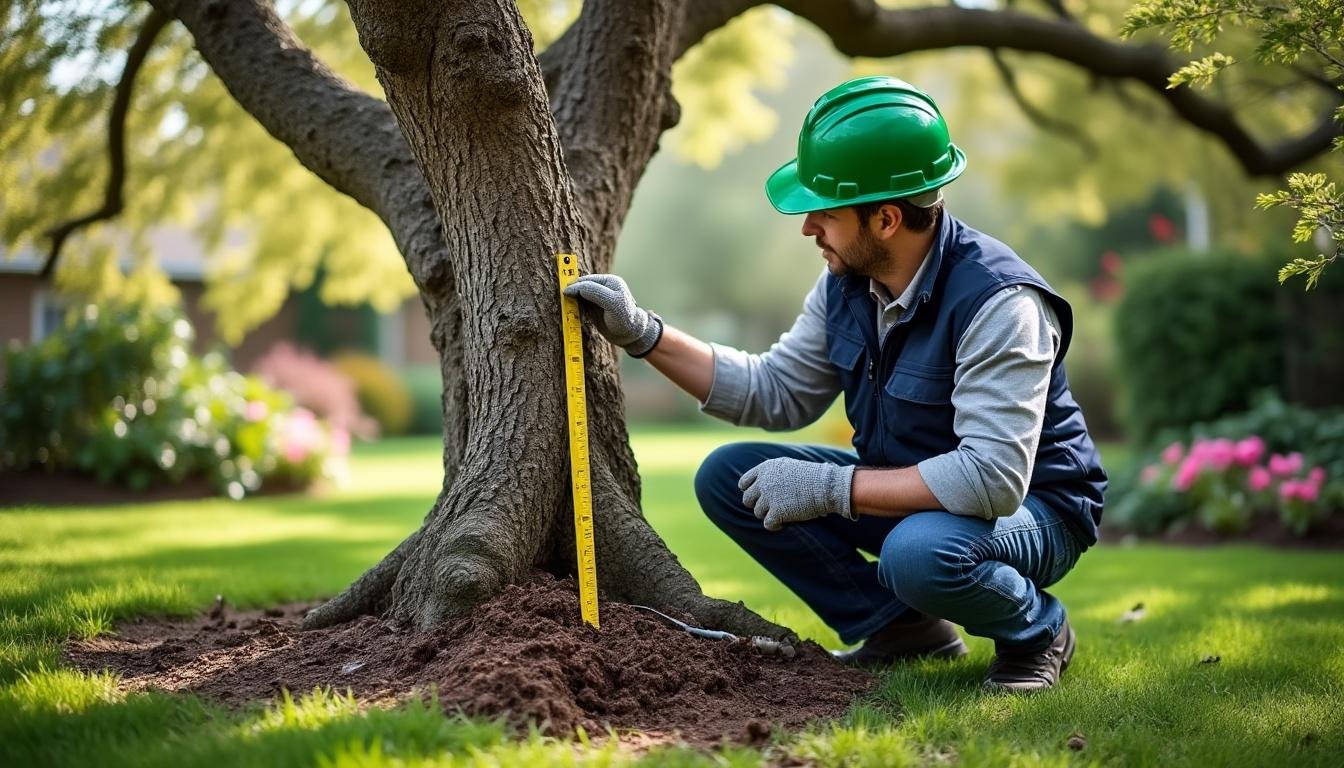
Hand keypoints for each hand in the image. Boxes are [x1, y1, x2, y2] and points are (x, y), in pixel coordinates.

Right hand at [562, 274, 662, 356]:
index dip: (576, 286)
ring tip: (572, 310)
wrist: (630, 335)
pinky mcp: (593, 308)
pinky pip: (580, 306)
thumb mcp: (612, 303)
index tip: (565, 293)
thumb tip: (575, 287)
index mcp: (609, 281)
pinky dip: (576, 310)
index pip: (587, 281)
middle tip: (565, 302)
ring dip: (574, 302)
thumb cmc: (624, 318)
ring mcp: (597, 297)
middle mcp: (603, 287)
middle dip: (573, 294)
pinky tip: (578, 317)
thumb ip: (594, 292)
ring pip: (579, 296)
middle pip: (581, 287)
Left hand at [738, 457, 855, 530]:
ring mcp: (768, 498)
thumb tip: (759, 486)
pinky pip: (767, 524)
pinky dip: (776, 525)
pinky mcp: (776, 512)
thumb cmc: (812, 477)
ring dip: (769, 514)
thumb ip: (771, 474)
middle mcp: (763, 482)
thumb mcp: (788, 466)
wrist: (826, 486)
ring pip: (758, 512)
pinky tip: (786, 521)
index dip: (751, 491)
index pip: (744, 483)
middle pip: (748, 500)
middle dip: (758, 504)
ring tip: (785, 511)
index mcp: (765, 469)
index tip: (760, 496)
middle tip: (773, 507)